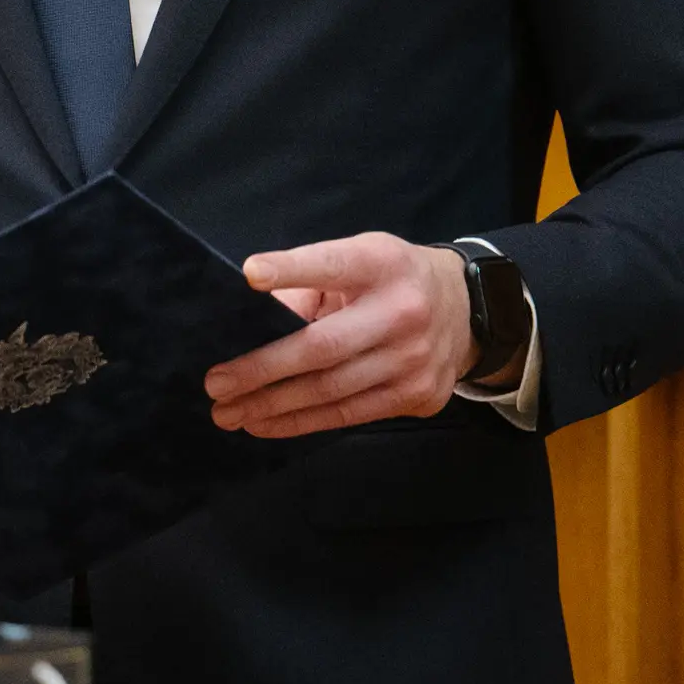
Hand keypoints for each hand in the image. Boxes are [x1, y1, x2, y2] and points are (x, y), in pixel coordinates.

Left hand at [203, 234, 476, 437]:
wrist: (468, 311)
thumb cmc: (390, 279)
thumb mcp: (360, 259)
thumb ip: (312, 283)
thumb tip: (253, 319)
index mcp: (381, 264)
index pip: (332, 265)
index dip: (291, 269)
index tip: (248, 275)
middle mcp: (402, 311)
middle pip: (323, 347)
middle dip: (263, 369)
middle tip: (215, 383)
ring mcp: (414, 359)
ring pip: (332, 390)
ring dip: (273, 405)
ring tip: (229, 412)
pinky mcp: (418, 396)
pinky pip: (350, 415)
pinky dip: (301, 422)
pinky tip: (265, 424)